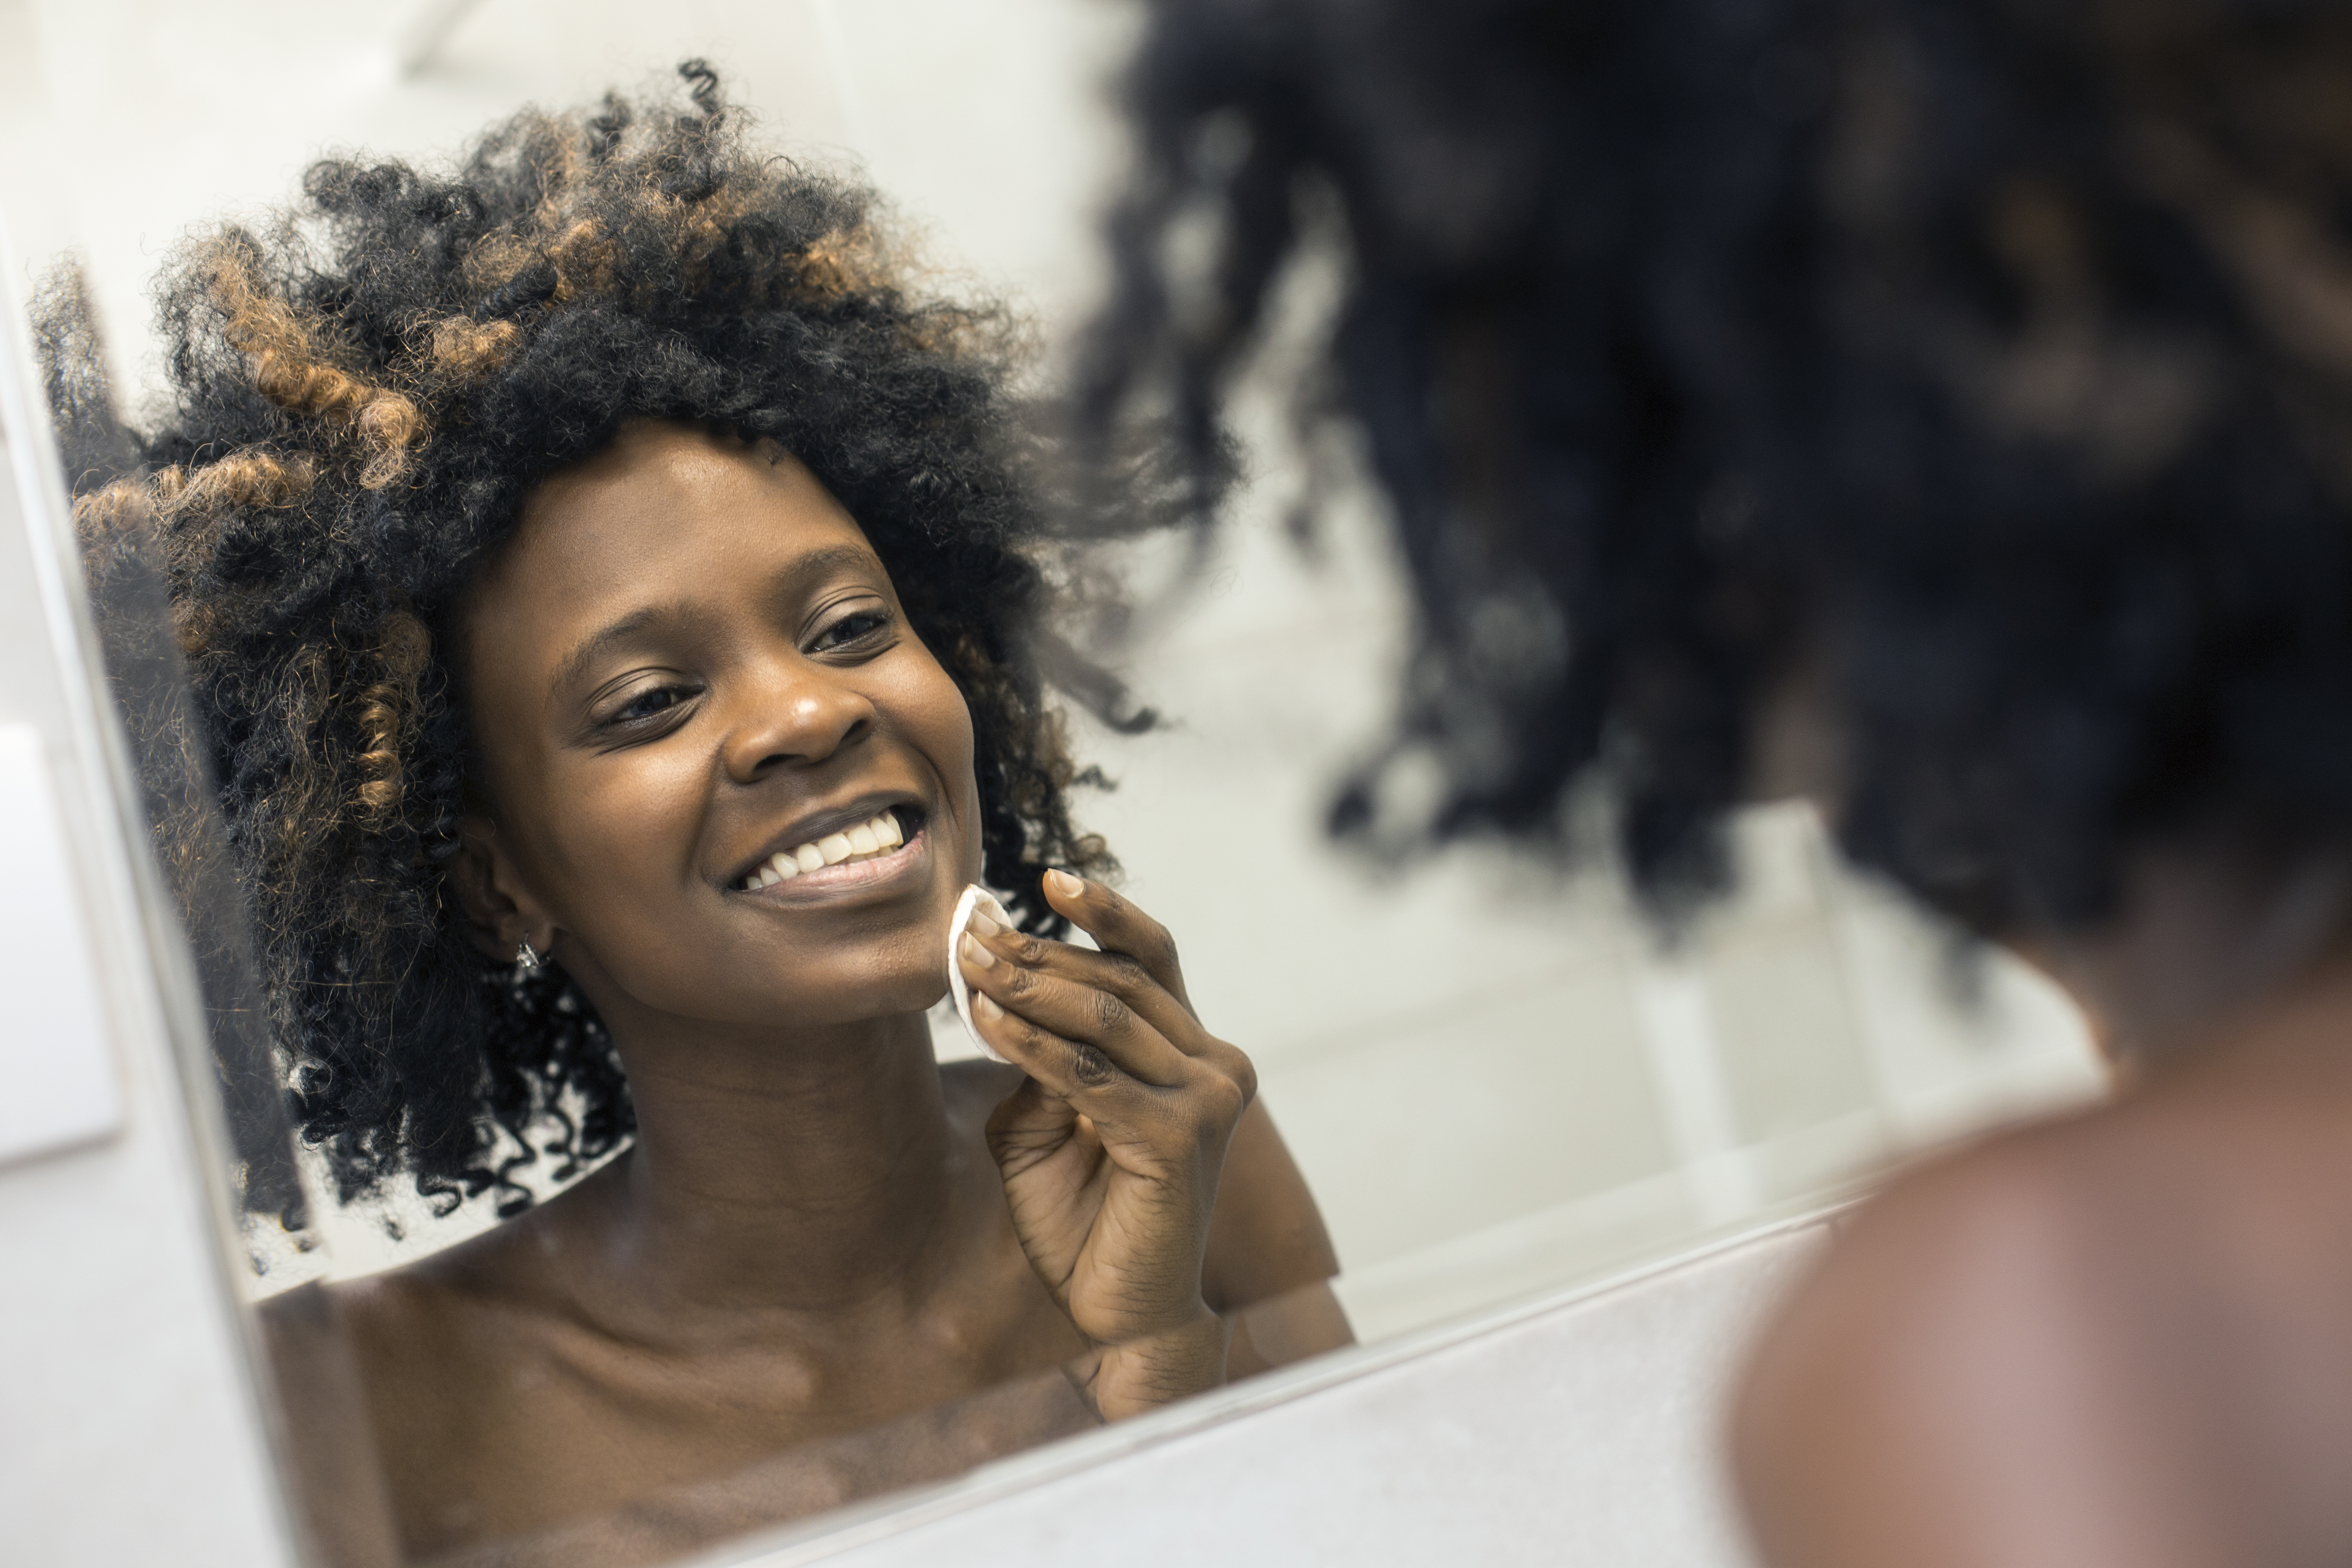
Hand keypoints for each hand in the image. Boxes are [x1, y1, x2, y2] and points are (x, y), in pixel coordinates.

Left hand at [956, 869, 1256, 1418]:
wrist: (1121, 1316)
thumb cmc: (1087, 1224)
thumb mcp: (1048, 1123)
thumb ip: (1039, 1061)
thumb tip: (996, 997)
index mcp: (1193, 1055)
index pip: (1152, 960)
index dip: (1103, 915)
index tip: (1044, 880)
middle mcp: (1214, 1066)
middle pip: (1122, 979)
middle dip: (1040, 949)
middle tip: (972, 930)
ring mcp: (1206, 1099)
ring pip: (1109, 1014)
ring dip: (1032, 985)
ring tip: (972, 966)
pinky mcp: (1180, 1136)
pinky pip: (1092, 1072)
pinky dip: (1033, 1043)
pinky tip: (988, 1021)